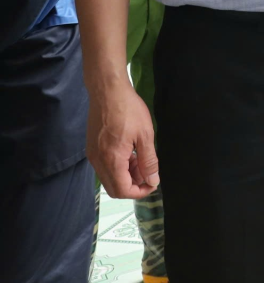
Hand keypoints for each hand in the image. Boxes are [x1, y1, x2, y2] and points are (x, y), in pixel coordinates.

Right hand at [88, 81, 158, 198]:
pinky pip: (104, 167)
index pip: (122, 190)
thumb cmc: (128, 110)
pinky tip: (130, 153)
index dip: (139, 192)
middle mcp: (98, 161)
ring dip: (126, 175)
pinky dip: (118, 166)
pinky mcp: (91, 148)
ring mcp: (92, 155)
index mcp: (111, 160)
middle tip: (148, 172)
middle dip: (133, 185)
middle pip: (114, 188)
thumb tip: (153, 180)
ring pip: (109, 178)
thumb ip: (148, 161)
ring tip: (141, 160)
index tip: (153, 182)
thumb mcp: (145, 135)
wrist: (107, 91)